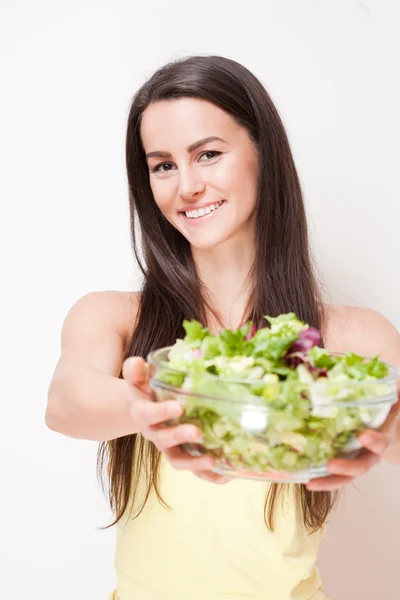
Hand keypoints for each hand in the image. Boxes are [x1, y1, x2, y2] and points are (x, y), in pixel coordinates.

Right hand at [122, 356, 231, 483]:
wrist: (145, 408)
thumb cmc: (147, 390)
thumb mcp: (139, 379)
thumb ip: (136, 371)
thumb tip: (137, 362)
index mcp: (142, 413)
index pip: (147, 414)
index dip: (161, 412)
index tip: (177, 407)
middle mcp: (154, 433)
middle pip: (164, 440)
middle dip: (180, 436)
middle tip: (197, 432)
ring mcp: (168, 448)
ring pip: (178, 460)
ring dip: (194, 462)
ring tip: (212, 460)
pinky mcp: (182, 456)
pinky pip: (194, 470)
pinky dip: (209, 475)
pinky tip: (227, 473)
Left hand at [306, 394, 399, 491]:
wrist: (385, 430)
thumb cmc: (383, 413)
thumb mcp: (388, 402)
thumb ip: (390, 392)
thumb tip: (393, 381)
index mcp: (381, 439)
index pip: (380, 442)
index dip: (374, 440)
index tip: (364, 435)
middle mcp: (369, 454)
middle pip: (361, 466)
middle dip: (347, 466)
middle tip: (331, 464)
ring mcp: (356, 462)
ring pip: (345, 477)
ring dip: (328, 481)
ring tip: (311, 483)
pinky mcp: (343, 465)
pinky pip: (333, 476)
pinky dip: (321, 480)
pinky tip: (305, 481)